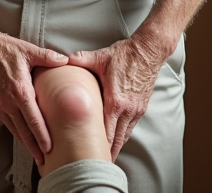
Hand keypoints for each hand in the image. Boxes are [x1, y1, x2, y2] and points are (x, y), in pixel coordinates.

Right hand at [0, 26, 67, 163]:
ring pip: (13, 128)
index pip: (34, 120)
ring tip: (35, 153)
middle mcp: (7, 101)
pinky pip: (5, 121)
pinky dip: (14, 130)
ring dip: (24, 142)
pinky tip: (21, 134)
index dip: (42, 136)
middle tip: (45, 161)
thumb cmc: (3, 47)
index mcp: (20, 91)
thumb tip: (66, 60)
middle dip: (34, 147)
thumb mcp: (28, 50)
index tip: (50, 149)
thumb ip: (48, 57)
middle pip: (23, 131)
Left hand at [67, 37, 164, 160]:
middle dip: (107, 151)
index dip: (98, 144)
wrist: (149, 50)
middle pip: (117, 138)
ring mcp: (136, 109)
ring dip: (116, 145)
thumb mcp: (100, 57)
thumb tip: (63, 60)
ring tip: (106, 156)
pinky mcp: (142, 106)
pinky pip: (131, 126)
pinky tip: (117, 139)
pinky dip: (124, 135)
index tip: (90, 153)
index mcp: (115, 100)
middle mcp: (127, 108)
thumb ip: (80, 60)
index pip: (106, 129)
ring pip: (125, 134)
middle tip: (97, 161)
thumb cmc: (125, 55)